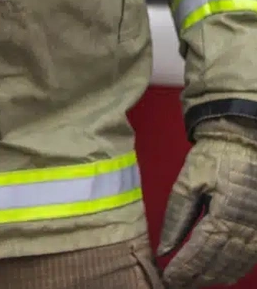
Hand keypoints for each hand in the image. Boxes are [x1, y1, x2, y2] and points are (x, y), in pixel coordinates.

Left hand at [158, 118, 256, 287]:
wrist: (243, 139)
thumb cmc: (212, 158)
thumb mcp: (188, 182)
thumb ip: (176, 218)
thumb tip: (164, 249)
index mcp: (224, 215)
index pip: (201, 252)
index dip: (185, 268)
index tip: (169, 279)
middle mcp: (245, 227)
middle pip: (220, 262)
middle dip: (198, 276)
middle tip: (178, 285)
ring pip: (238, 263)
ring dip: (216, 276)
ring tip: (196, 283)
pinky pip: (252, 255)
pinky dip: (237, 268)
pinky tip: (224, 275)